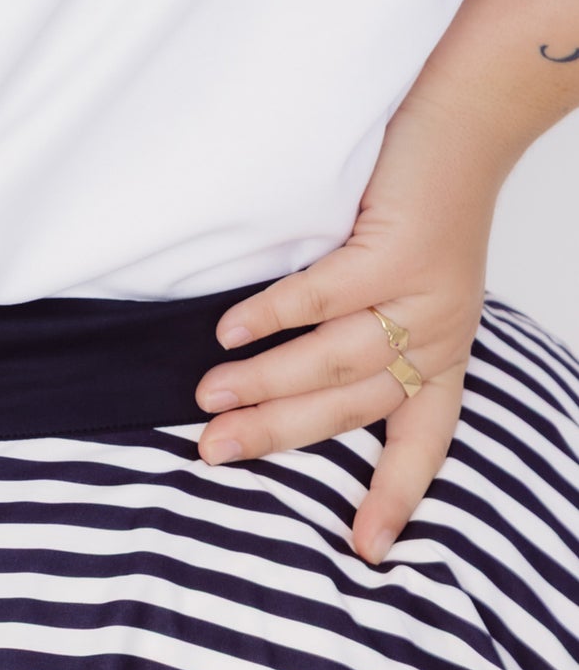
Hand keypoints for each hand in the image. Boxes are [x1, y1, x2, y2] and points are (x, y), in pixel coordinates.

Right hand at [193, 91, 496, 565]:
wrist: (463, 118)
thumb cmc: (423, 195)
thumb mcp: (414, 280)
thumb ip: (366, 329)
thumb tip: (281, 374)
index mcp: (446, 354)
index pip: (423, 443)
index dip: (394, 498)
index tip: (366, 552)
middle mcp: (441, 336)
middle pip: (350, 407)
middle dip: (276, 436)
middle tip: (213, 453)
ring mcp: (424, 297)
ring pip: (332, 360)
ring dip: (263, 383)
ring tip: (207, 396)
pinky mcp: (399, 253)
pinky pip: (322, 297)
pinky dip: (269, 316)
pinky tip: (230, 331)